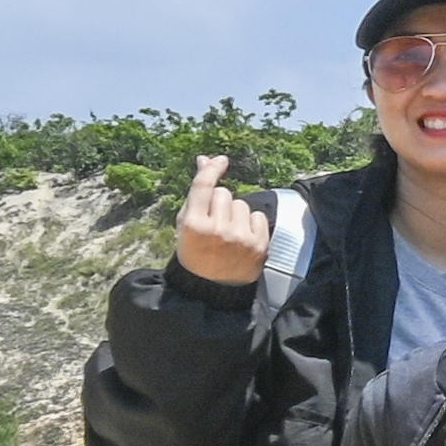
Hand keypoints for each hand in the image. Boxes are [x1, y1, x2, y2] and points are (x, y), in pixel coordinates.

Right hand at [171, 155, 269, 288]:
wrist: (212, 287)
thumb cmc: (196, 251)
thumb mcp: (186, 223)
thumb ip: (196, 192)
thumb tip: (204, 159)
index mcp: (193, 224)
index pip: (204, 186)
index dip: (212, 169)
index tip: (221, 160)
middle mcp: (217, 229)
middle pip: (224, 193)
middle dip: (219, 203)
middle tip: (214, 224)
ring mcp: (239, 238)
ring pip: (242, 204)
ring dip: (236, 214)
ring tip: (228, 233)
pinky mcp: (258, 245)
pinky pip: (258, 216)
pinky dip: (251, 224)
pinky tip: (242, 238)